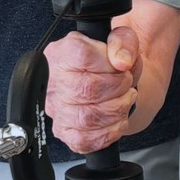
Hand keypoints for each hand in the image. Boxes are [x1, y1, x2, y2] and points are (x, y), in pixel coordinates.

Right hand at [44, 27, 139, 153]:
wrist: (109, 81)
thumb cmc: (110, 61)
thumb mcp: (120, 39)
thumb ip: (123, 41)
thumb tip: (121, 61)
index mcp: (62, 52)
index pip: (83, 56)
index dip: (109, 64)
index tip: (120, 66)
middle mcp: (53, 81)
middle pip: (87, 89)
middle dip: (118, 87)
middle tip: (126, 83)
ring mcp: (56, 109)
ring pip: (87, 117)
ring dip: (116, 109)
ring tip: (124, 100)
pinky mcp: (64, 132)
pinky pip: (84, 140)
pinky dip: (108, 132)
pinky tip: (116, 119)